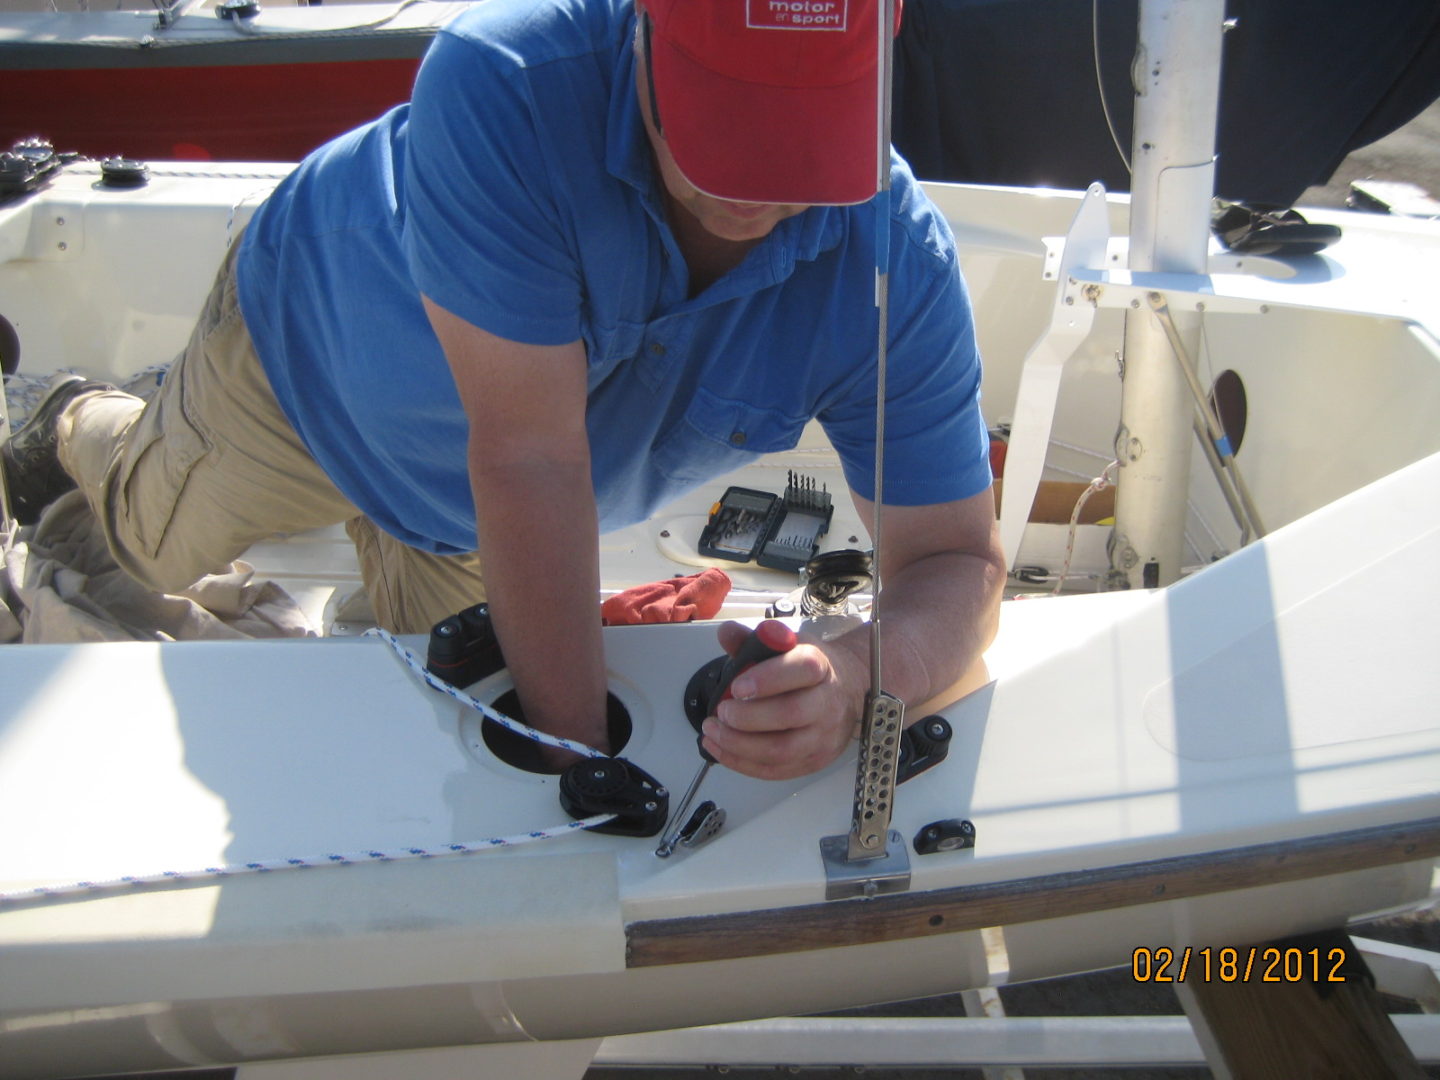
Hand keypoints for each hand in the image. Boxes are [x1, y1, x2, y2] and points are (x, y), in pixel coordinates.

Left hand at [700, 621, 867, 779]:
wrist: (846, 690)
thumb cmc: (809, 668)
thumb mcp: (786, 644)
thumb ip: (752, 639)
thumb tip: (725, 633)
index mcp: (819, 666)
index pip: (801, 670)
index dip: (768, 678)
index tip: (737, 686)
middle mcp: (827, 702)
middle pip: (790, 714)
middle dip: (747, 717)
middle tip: (721, 712)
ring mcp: (823, 736)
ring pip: (782, 750)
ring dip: (739, 745)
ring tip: (712, 732)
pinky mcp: (815, 760)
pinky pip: (777, 771)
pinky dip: (743, 763)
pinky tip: (721, 749)